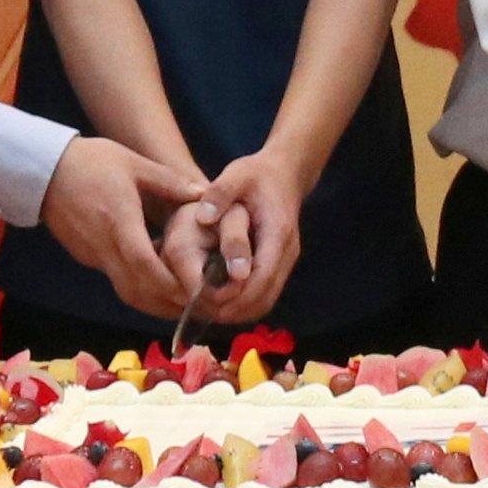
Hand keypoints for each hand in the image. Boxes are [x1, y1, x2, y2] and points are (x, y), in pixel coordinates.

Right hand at [39, 137, 191, 312]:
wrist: (43, 169)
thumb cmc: (90, 161)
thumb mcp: (134, 164)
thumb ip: (169, 181)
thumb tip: (202, 194)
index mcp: (118, 220)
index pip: (143, 262)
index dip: (168, 282)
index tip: (194, 292)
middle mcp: (104, 244)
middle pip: (136, 288)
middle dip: (168, 302)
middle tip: (199, 308)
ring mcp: (92, 254)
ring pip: (125, 290)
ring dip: (154, 302)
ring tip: (184, 303)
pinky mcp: (86, 256)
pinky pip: (116, 280)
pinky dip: (139, 288)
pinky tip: (159, 283)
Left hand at [195, 151, 310, 319]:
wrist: (285, 174)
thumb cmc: (257, 175)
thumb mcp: (236, 175)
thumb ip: (219, 194)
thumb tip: (203, 218)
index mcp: (277, 232)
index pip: (261, 275)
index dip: (236, 295)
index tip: (207, 302)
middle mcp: (287, 252)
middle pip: (265, 296)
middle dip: (234, 310)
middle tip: (200, 313)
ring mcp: (286, 260)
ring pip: (267, 300)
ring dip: (239, 311)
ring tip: (207, 312)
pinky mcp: (280, 265)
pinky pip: (266, 294)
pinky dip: (244, 304)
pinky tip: (220, 302)